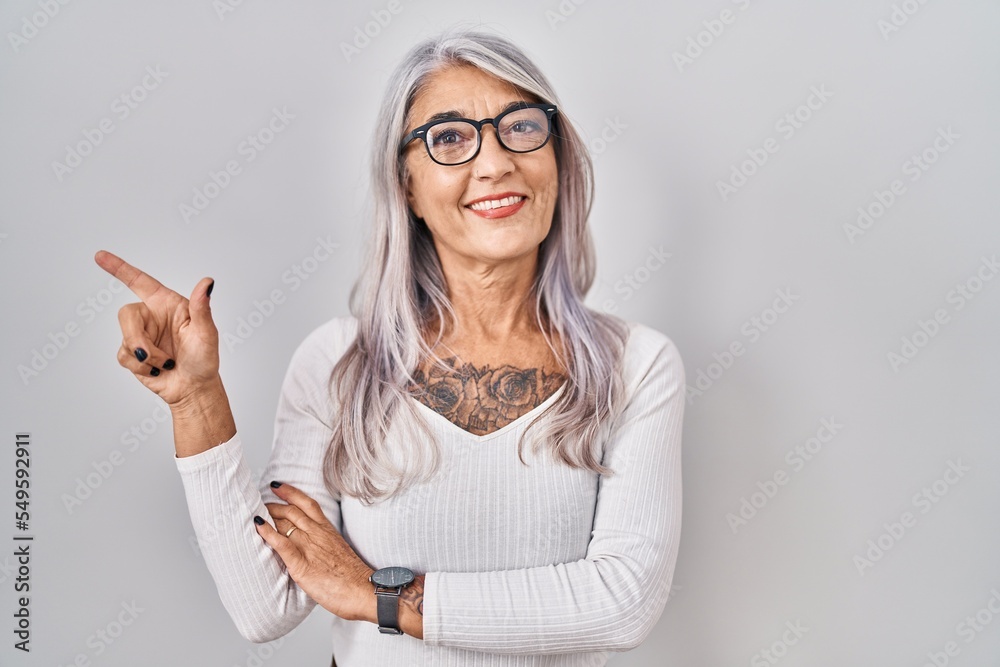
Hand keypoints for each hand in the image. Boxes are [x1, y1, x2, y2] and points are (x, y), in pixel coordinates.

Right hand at [94, 250, 219, 406]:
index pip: (140, 281)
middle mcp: (152, 316)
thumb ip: (202, 308)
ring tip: (167, 363)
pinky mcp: (132, 354)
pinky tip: (158, 370)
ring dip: (146, 357)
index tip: (100, 256)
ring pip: (125, 338)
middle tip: (150, 355)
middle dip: (136, 337)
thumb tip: (207, 283)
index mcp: (168, 304)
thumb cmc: (204, 359)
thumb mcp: (206, 333)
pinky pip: (123, 356)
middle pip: (126, 314)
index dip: (119, 268)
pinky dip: (141, 368)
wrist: (194, 388)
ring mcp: (141, 335)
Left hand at [255, 482, 375, 622]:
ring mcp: (310, 548)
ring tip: (255, 511)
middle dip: (273, 504)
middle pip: (292, 510)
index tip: (277, 486)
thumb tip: (316, 549)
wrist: (363, 591)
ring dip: (268, 514)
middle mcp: (318, 534)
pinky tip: (258, 526)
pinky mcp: (302, 565)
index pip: (307, 504)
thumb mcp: (340, 553)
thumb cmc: (354, 578)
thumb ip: (326, 547)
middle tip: (260, 503)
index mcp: (328, 531)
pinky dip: (268, 533)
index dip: (290, 492)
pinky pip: (282, 544)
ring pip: (286, 521)